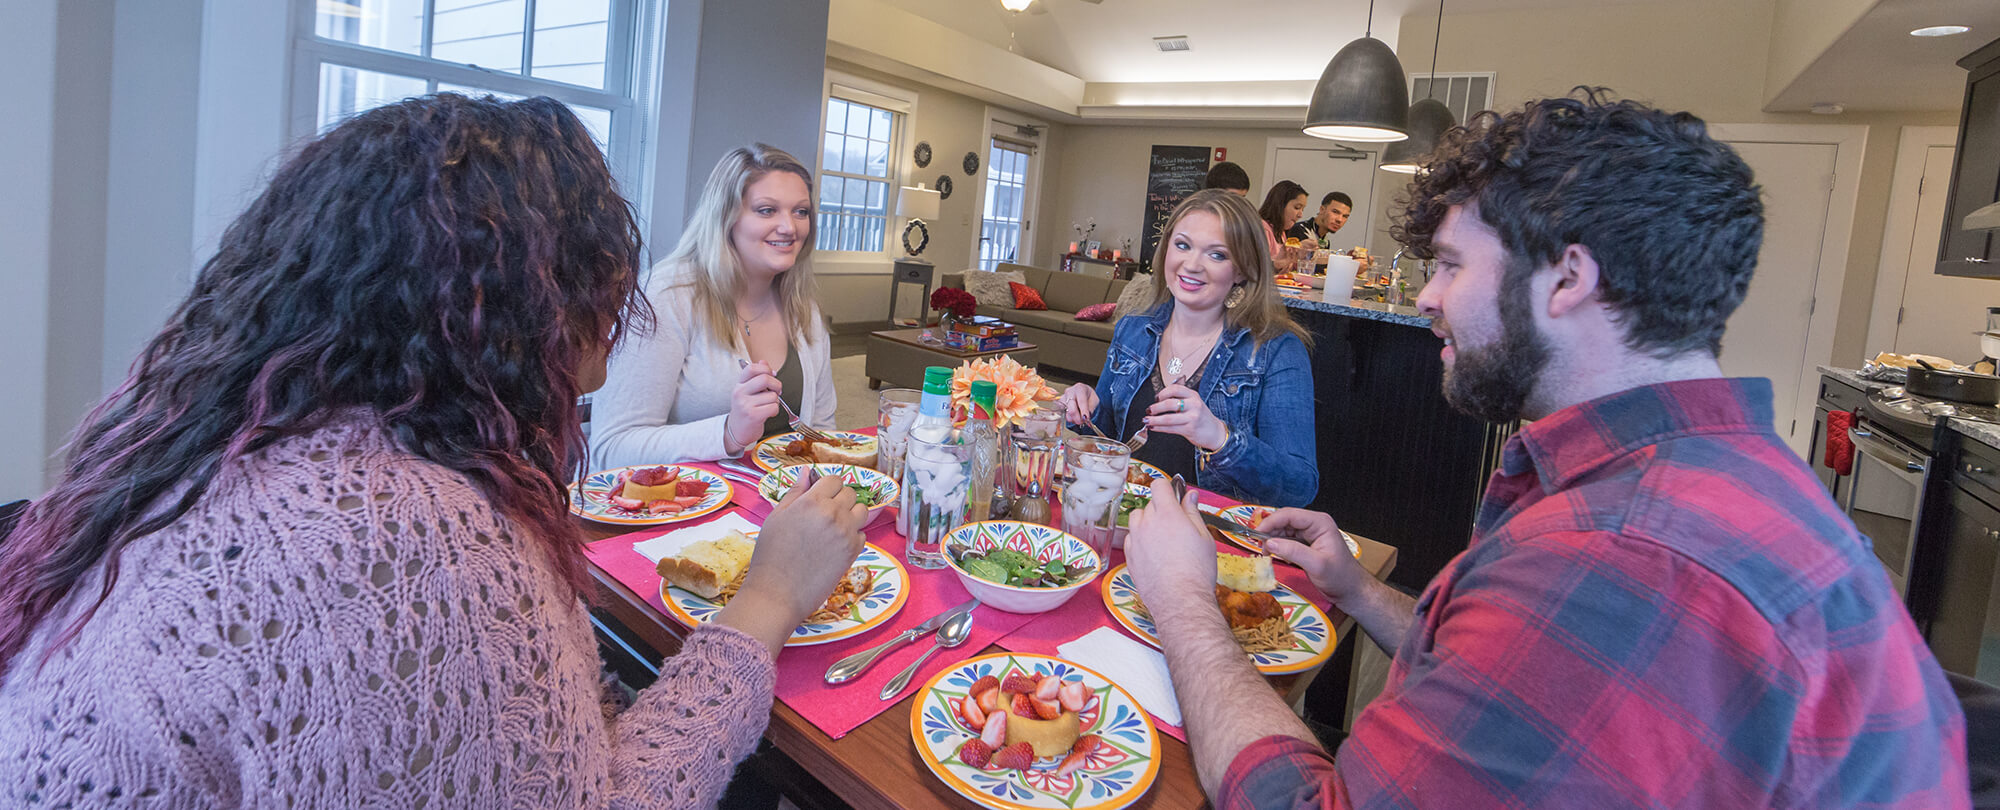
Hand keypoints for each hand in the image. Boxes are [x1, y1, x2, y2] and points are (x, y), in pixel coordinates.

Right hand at [723, 361, 780, 453]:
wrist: (737, 431)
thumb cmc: (745, 410)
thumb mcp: (747, 391)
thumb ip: (756, 376)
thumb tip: (764, 362)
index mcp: (739, 384)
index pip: (751, 368)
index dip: (766, 369)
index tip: (772, 375)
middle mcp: (740, 392)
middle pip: (765, 379)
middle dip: (776, 385)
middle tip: (777, 391)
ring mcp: (745, 404)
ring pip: (772, 396)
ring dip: (775, 401)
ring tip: (767, 406)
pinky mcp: (753, 415)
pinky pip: (774, 407)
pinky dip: (775, 411)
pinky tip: (768, 413)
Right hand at [735, 474, 867, 627]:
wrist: (778, 592)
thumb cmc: (771, 555)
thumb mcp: (776, 517)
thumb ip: (795, 492)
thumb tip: (806, 472)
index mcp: (812, 502)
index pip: (834, 479)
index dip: (827, 486)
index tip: (820, 496)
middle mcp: (833, 514)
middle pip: (851, 493)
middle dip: (840, 499)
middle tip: (824, 514)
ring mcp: (846, 533)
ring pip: (862, 511)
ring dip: (851, 515)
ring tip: (833, 527)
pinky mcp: (853, 552)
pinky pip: (862, 534)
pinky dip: (852, 536)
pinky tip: (835, 545)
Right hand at [1058, 382, 1099, 425]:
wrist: (1084, 392)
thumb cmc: (1089, 396)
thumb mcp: (1095, 400)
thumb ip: (1091, 408)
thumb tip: (1085, 418)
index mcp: (1080, 389)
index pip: (1081, 401)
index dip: (1084, 411)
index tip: (1086, 419)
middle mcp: (1070, 392)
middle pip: (1072, 408)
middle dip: (1077, 418)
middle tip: (1082, 422)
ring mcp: (1063, 398)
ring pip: (1067, 413)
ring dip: (1074, 419)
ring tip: (1080, 418)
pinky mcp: (1060, 404)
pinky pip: (1063, 414)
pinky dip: (1070, 417)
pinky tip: (1075, 415)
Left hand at [1123, 487, 1218, 608]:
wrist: (1180, 600)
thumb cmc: (1195, 571)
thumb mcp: (1203, 537)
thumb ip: (1193, 512)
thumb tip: (1189, 496)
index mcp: (1168, 514)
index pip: (1159, 485)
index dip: (1168, 487)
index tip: (1175, 495)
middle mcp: (1147, 523)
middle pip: (1149, 503)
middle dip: (1162, 508)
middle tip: (1177, 524)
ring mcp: (1135, 539)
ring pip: (1137, 519)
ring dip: (1147, 522)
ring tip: (1163, 538)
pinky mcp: (1129, 555)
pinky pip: (1131, 538)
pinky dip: (1140, 539)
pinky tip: (1154, 552)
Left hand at [1143, 383, 1226, 449]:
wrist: (1215, 432)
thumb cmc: (1201, 417)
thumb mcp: (1194, 402)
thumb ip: (1179, 398)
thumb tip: (1158, 399)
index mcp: (1193, 395)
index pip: (1175, 389)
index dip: (1162, 393)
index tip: (1156, 398)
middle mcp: (1194, 405)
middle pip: (1169, 403)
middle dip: (1155, 408)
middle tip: (1149, 410)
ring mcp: (1192, 417)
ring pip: (1168, 418)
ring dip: (1154, 420)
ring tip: (1147, 420)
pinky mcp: (1189, 429)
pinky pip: (1170, 428)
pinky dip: (1159, 428)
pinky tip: (1153, 427)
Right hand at [1258, 508, 1366, 602]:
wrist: (1351, 591)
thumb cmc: (1340, 577)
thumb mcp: (1316, 565)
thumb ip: (1293, 552)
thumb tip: (1269, 543)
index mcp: (1319, 523)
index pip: (1289, 515)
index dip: (1270, 522)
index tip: (1256, 534)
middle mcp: (1314, 524)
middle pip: (1285, 520)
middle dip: (1269, 530)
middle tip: (1257, 545)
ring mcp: (1310, 534)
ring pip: (1284, 530)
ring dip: (1272, 539)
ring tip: (1264, 552)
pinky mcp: (1306, 544)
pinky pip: (1287, 540)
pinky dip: (1278, 546)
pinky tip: (1273, 554)